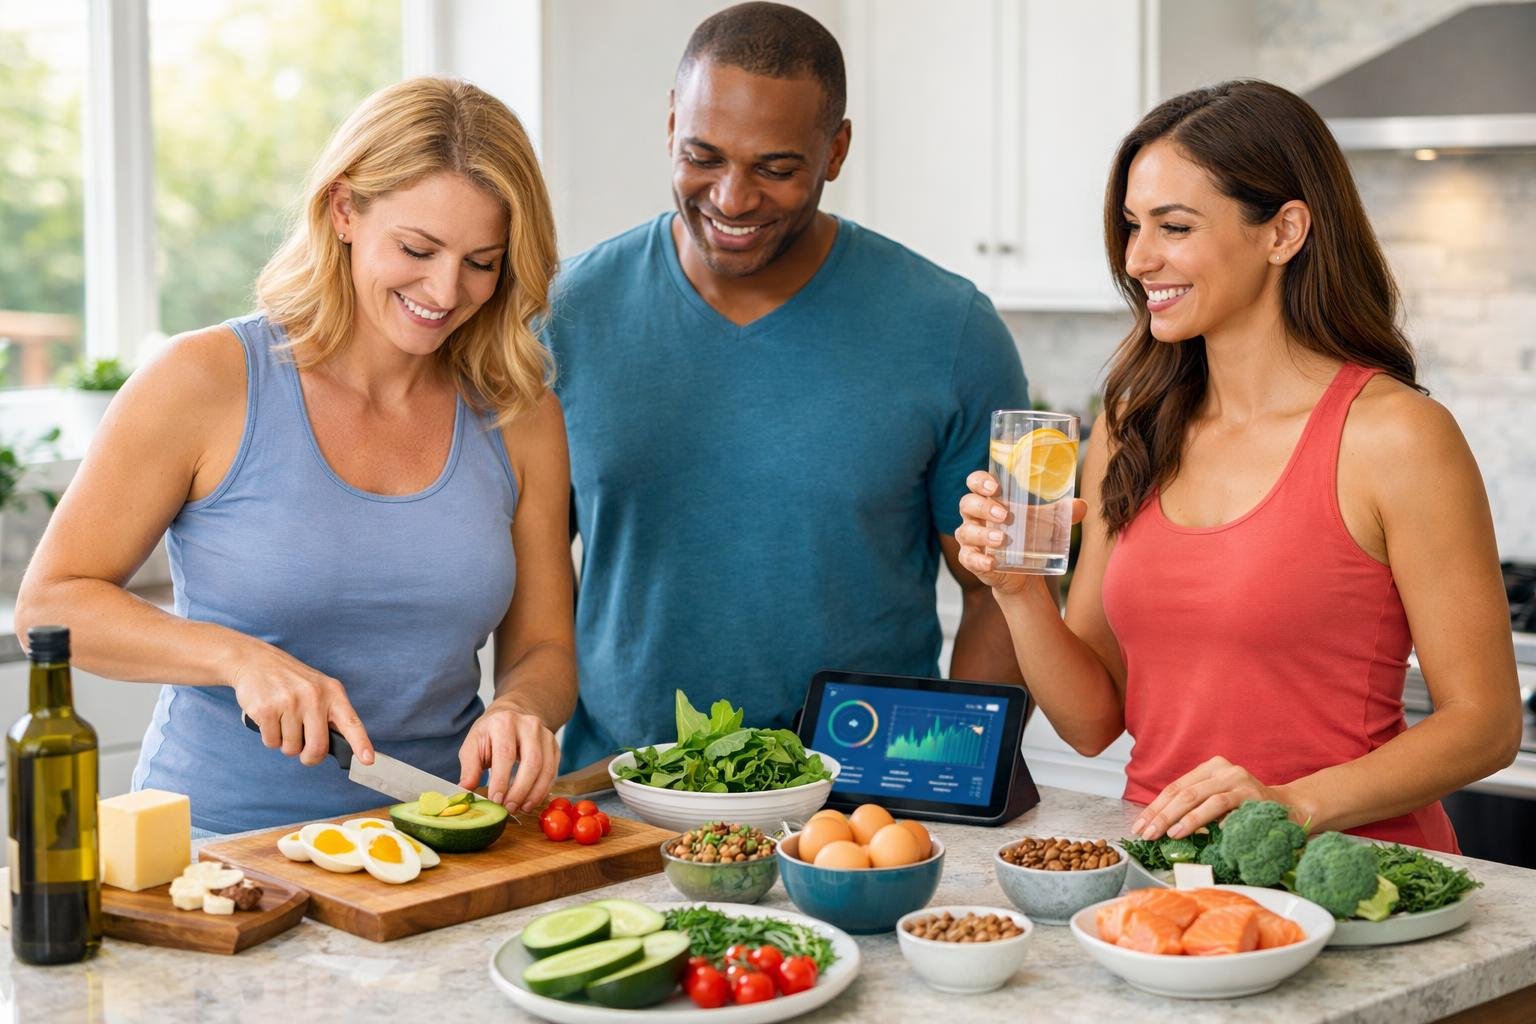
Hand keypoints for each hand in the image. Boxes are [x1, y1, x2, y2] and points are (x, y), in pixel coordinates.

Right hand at [228, 640, 373, 767]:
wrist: (256, 661)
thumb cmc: (291, 681)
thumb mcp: (318, 688)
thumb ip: (330, 713)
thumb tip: (340, 745)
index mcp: (332, 692)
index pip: (351, 722)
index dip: (360, 743)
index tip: (368, 760)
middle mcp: (314, 696)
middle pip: (317, 748)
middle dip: (309, 757)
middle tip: (304, 752)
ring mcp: (289, 702)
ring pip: (291, 748)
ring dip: (286, 744)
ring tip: (283, 722)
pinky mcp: (266, 709)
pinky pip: (271, 743)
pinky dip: (270, 738)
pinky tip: (270, 719)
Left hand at [458, 698, 558, 812]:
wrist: (511, 715)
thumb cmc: (489, 734)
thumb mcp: (473, 745)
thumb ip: (469, 768)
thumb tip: (465, 790)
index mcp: (504, 722)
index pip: (506, 754)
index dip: (502, 780)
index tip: (496, 800)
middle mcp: (529, 725)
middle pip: (532, 762)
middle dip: (521, 790)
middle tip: (509, 807)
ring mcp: (545, 735)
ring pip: (546, 768)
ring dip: (534, 793)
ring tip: (521, 808)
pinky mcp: (554, 746)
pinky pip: (553, 771)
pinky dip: (543, 789)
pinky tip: (531, 800)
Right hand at [955, 470, 1087, 595]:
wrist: (1023, 571)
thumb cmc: (1027, 536)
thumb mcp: (1044, 523)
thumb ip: (1061, 514)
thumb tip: (1082, 506)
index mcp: (988, 499)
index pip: (975, 482)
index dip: (980, 481)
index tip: (994, 486)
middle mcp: (974, 517)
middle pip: (967, 504)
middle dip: (984, 507)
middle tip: (1004, 515)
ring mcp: (970, 539)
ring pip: (966, 532)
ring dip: (983, 534)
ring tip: (1002, 540)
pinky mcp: (971, 560)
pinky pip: (968, 558)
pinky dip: (978, 560)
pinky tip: (991, 562)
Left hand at [1131, 756, 1289, 839]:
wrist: (1290, 810)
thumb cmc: (1248, 811)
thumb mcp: (1217, 805)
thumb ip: (1194, 809)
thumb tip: (1159, 828)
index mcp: (1209, 768)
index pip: (1175, 788)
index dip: (1155, 807)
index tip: (1140, 825)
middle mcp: (1221, 769)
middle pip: (1181, 792)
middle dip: (1160, 815)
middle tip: (1145, 834)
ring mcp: (1236, 779)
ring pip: (1197, 797)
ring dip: (1177, 818)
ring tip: (1165, 834)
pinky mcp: (1248, 793)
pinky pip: (1219, 805)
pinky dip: (1201, 819)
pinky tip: (1187, 831)